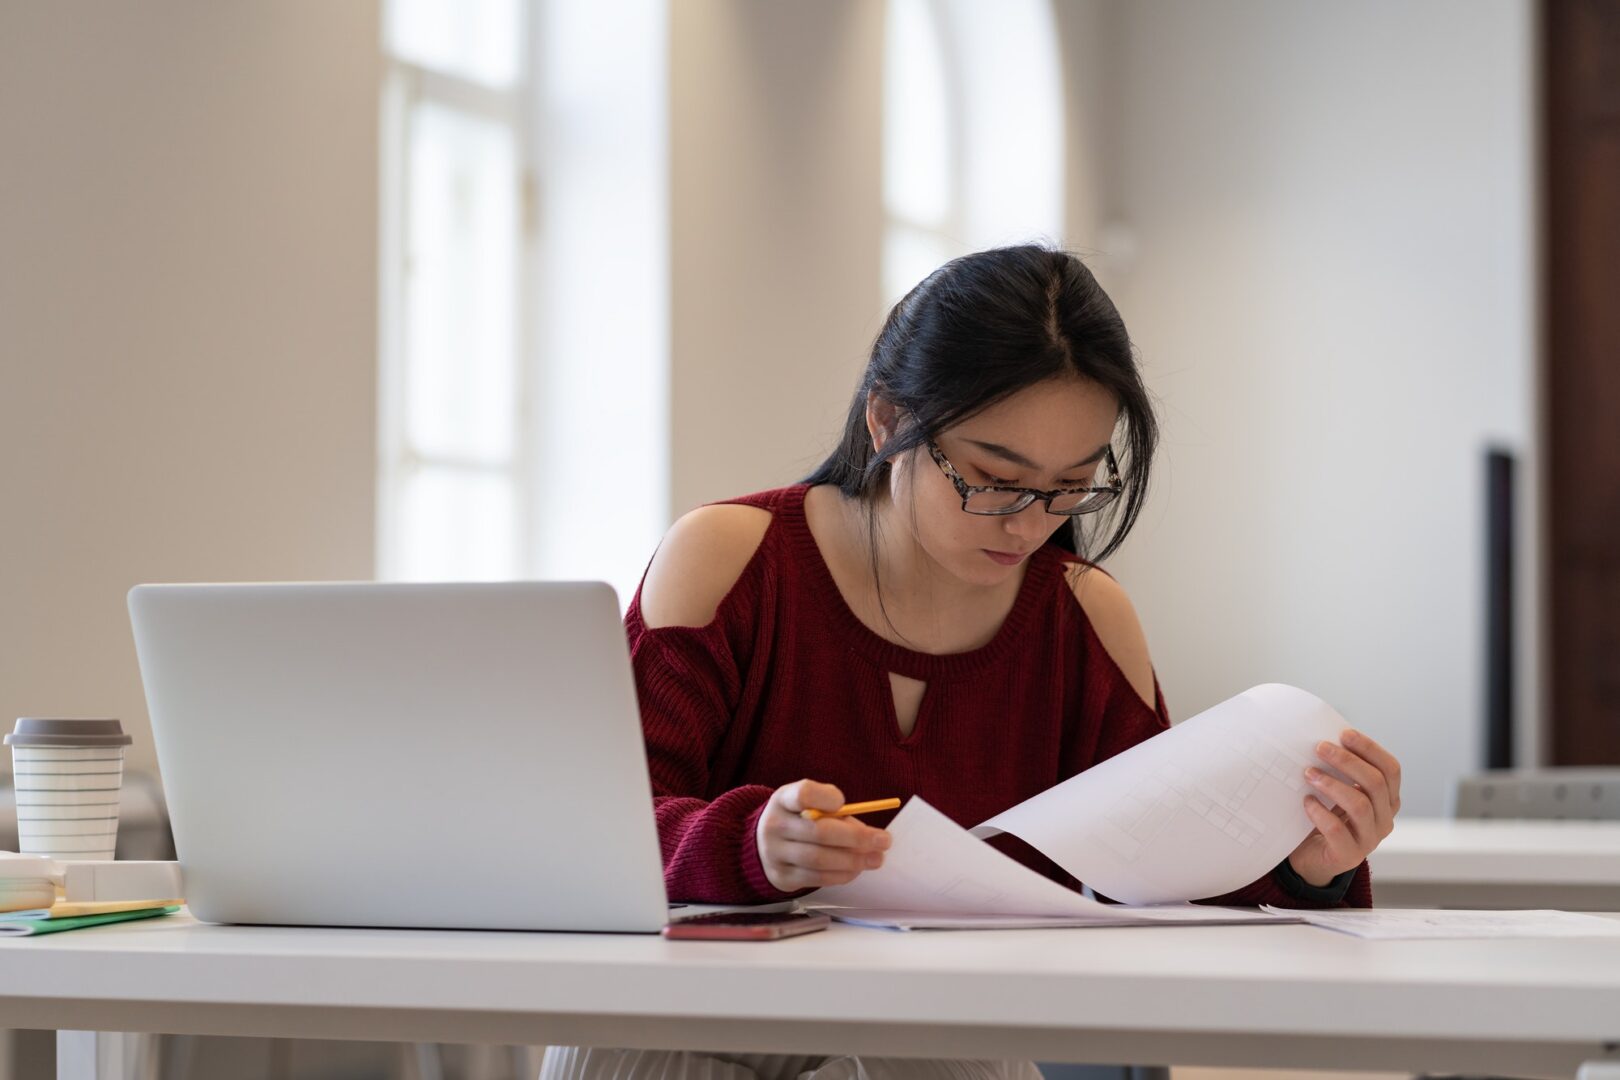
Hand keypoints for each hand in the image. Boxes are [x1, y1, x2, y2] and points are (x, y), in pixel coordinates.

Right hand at [756, 779, 890, 891]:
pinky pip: (817, 878)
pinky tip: (856, 869)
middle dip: (857, 838)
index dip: (827, 798)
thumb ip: (833, 810)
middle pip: (819, 833)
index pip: (804, 794)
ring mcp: (775, 854)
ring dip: (853, 860)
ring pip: (820, 860)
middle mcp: (775, 825)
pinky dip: (842, 875)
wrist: (764, 844)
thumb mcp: (807, 803)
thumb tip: (867, 833)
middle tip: (884, 841)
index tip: (843, 803)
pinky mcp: (782, 877)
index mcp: (783, 799)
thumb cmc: (798, 819)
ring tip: (876, 859)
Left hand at [1288, 729, 1402, 886]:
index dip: (1370, 749)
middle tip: (1320, 747)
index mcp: (1387, 800)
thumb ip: (1340, 771)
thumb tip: (1324, 737)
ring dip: (1332, 784)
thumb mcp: (1338, 792)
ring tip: (1309, 773)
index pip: (1391, 769)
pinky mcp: (1348, 856)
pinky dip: (1320, 812)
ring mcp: (1369, 839)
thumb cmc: (1325, 817)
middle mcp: (1384, 819)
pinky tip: (1307, 802)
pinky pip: (1337, 831)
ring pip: (1360, 805)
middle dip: (1347, 761)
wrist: (1312, 858)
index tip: (1344, 733)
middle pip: (1376, 783)